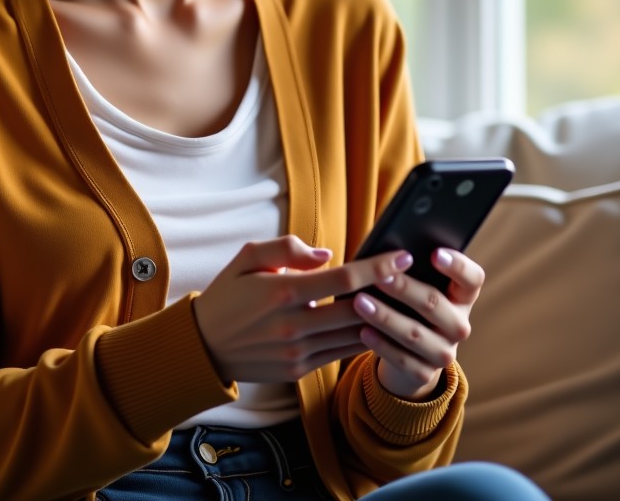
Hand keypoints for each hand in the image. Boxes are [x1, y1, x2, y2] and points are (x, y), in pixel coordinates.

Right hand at [192, 235, 414, 383]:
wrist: (203, 346)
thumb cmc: (227, 294)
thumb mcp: (248, 258)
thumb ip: (287, 249)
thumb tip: (326, 254)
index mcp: (282, 293)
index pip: (342, 280)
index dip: (377, 268)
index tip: (403, 256)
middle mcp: (293, 326)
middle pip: (356, 312)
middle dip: (390, 296)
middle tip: (416, 281)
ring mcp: (297, 353)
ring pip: (353, 338)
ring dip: (381, 321)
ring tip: (406, 304)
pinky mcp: (298, 371)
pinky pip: (338, 353)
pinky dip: (360, 340)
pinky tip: (376, 325)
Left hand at [352, 248, 482, 399]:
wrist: (406, 350)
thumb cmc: (407, 303)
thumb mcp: (416, 286)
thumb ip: (409, 268)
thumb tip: (387, 251)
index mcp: (462, 296)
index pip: (472, 278)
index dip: (457, 265)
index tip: (434, 253)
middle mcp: (459, 325)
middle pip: (435, 303)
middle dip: (404, 289)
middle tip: (379, 276)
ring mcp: (445, 352)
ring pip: (415, 333)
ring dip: (385, 317)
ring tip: (359, 301)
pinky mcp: (425, 373)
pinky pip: (402, 359)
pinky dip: (381, 344)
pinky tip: (363, 331)